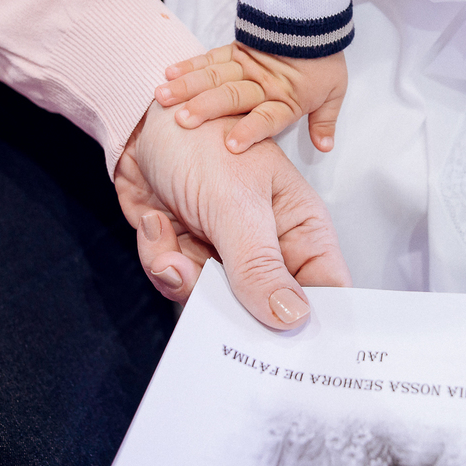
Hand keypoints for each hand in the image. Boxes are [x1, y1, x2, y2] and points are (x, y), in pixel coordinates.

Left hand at [114, 101, 350, 328]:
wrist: (140, 120)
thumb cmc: (201, 139)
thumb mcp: (235, 203)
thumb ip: (260, 265)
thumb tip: (293, 318)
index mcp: (301, 229)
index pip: (325, 290)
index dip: (309, 321)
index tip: (282, 346)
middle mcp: (269, 247)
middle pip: (264, 311)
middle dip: (225, 305)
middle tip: (199, 282)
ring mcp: (227, 253)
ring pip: (213, 303)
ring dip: (181, 277)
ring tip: (169, 243)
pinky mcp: (189, 253)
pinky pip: (177, 284)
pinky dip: (159, 258)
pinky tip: (156, 221)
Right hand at [154, 42, 346, 153]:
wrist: (316, 18)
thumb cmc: (323, 60)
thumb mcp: (334, 92)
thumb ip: (325, 121)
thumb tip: (324, 147)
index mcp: (287, 99)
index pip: (268, 117)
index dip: (251, 130)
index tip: (232, 145)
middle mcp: (262, 84)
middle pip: (232, 96)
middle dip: (206, 108)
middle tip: (182, 120)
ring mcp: (246, 65)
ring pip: (214, 76)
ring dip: (187, 87)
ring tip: (163, 97)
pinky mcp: (236, 49)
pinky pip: (210, 58)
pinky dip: (190, 65)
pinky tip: (170, 73)